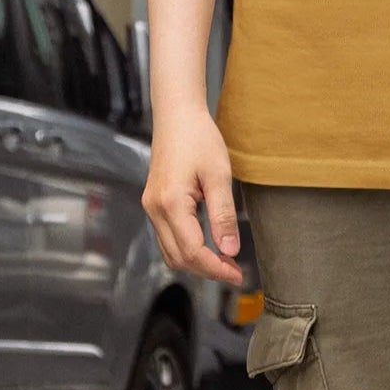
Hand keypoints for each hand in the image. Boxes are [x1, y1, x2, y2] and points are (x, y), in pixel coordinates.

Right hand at [141, 102, 244, 285]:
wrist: (177, 116)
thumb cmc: (198, 138)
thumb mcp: (219, 175)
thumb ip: (224, 215)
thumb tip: (230, 250)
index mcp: (170, 203)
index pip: (192, 251)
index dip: (216, 268)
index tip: (238, 274)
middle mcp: (155, 209)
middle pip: (178, 257)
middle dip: (207, 270)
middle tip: (235, 271)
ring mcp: (151, 207)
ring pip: (170, 251)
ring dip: (196, 262)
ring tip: (224, 261)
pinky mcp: (154, 204)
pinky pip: (168, 238)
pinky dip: (187, 249)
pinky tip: (208, 245)